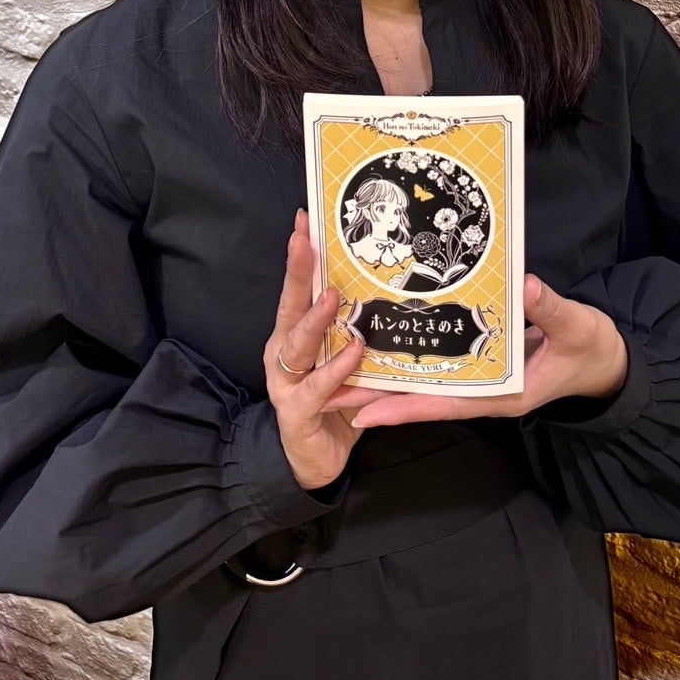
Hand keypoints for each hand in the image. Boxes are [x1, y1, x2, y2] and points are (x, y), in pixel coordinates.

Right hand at [265, 208, 366, 490]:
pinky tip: (353, 354)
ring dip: (316, 320)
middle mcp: (283, 352)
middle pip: (289, 305)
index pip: (298, 288)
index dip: (301, 255)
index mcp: (295, 333)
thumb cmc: (338, 401)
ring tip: (332, 297)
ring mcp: (285, 382)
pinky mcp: (296, 412)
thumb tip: (395, 287)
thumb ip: (363, 329)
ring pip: (297, 345)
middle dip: (297, 272)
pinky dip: (336, 371)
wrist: (319, 461)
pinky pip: (316, 389)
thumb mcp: (353, 359)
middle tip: (304, 240)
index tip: (305, 219)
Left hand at [321, 273, 628, 427]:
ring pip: (426, 384)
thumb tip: (526, 286)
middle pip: (423, 398)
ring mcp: (482, 380)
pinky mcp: (482, 365)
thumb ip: (550, 309)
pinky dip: (411, 358)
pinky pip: (439, 367)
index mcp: (504, 393)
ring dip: (386, 377)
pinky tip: (383, 342)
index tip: (362, 413)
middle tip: (327, 391)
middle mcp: (484, 391)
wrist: (606, 361)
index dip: (403, 409)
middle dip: (378, 396)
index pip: (445, 405)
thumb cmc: (592, 348)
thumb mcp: (577, 327)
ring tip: (340, 366)